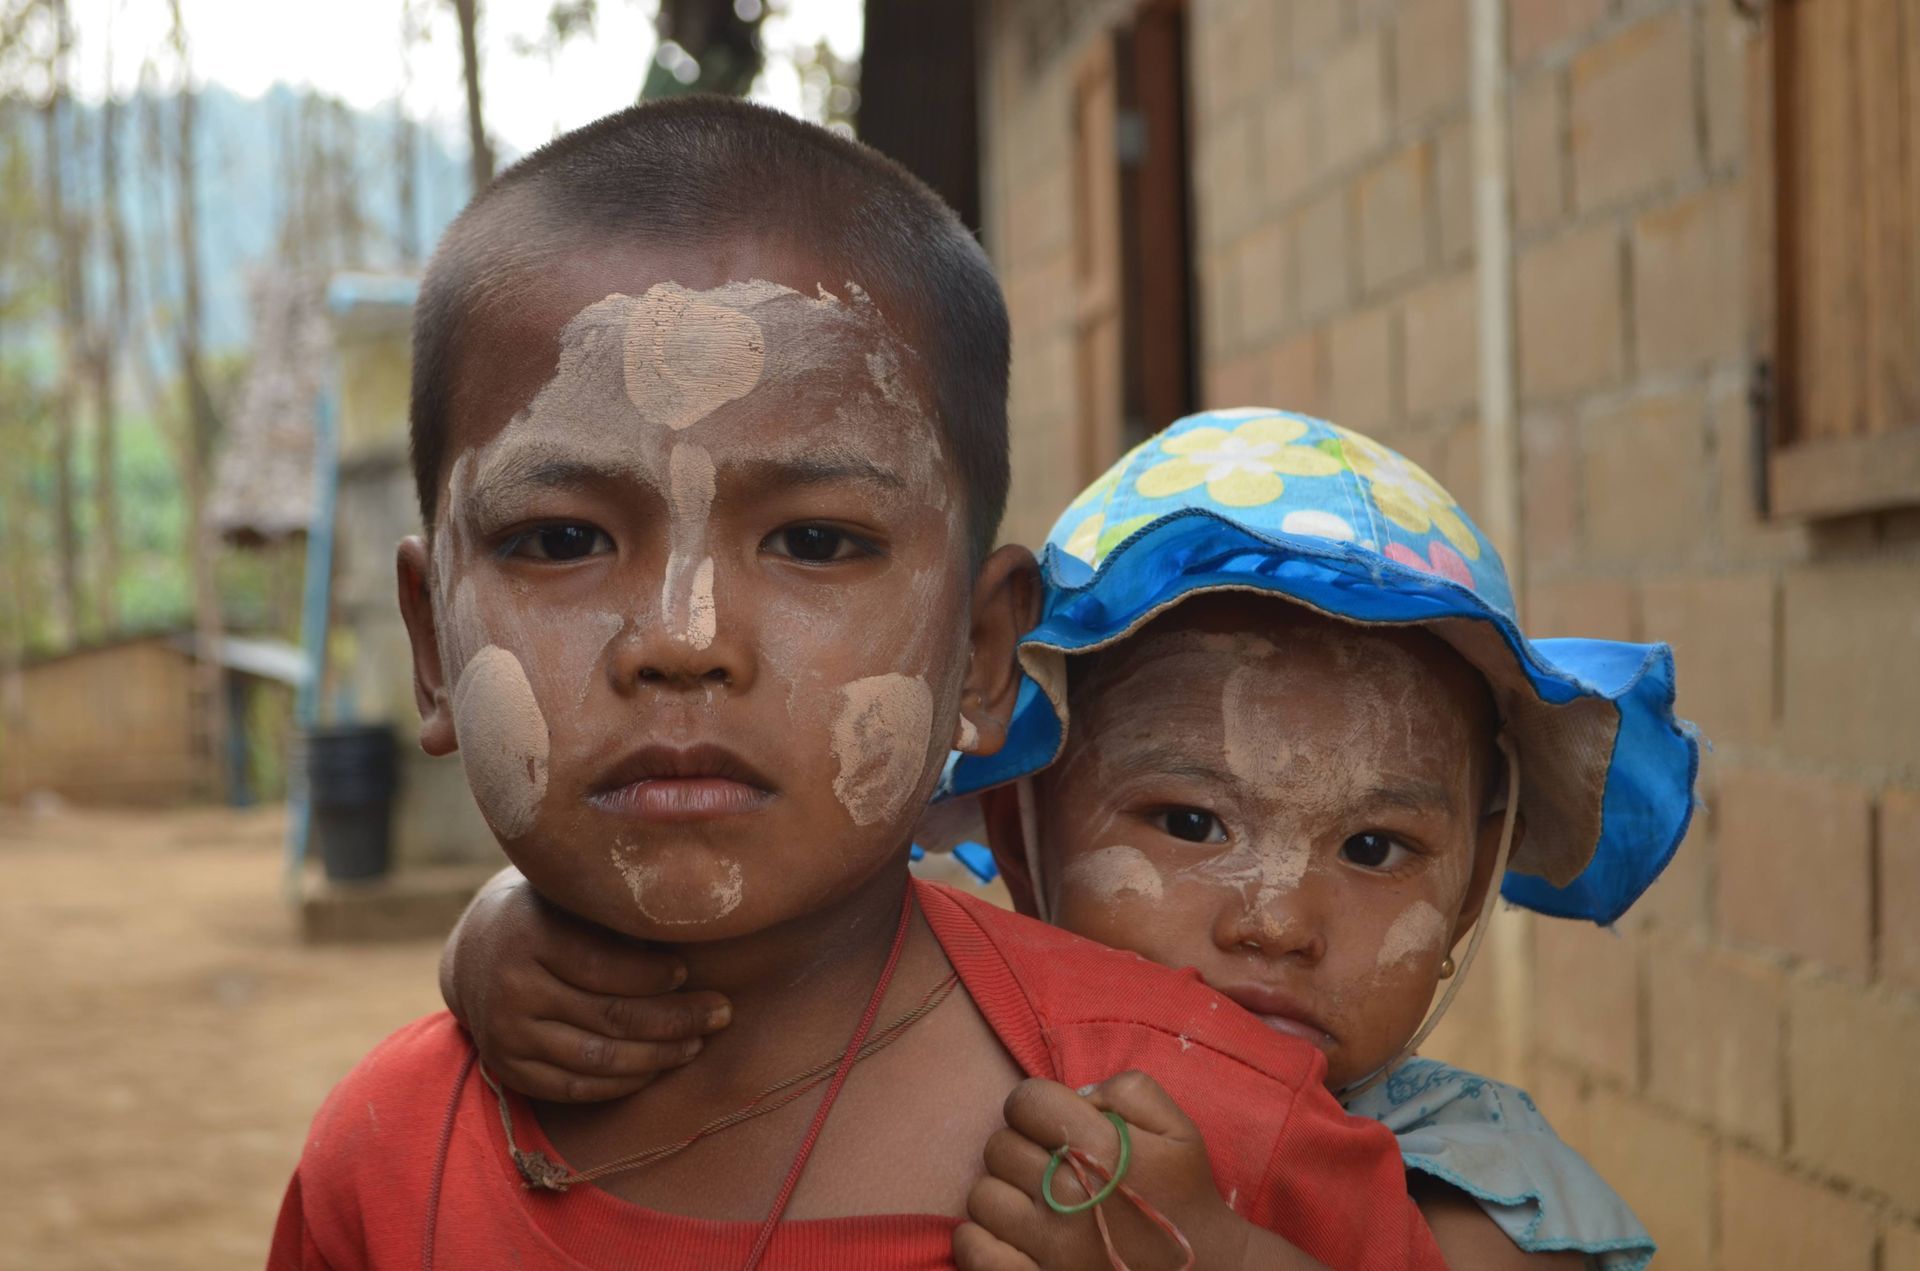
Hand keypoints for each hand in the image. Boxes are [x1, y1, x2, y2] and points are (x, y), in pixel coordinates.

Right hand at [440, 868, 731, 1101]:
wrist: (479, 949)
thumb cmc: (551, 913)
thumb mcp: (574, 897)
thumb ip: (618, 914)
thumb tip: (697, 923)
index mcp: (530, 936)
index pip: (604, 967)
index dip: (654, 977)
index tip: (691, 974)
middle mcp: (511, 988)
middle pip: (609, 1017)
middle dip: (675, 1019)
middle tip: (721, 1013)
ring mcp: (506, 1034)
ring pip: (597, 1059)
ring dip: (657, 1057)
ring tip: (697, 1043)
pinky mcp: (507, 1068)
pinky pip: (574, 1089)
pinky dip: (622, 1084)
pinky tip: (656, 1068)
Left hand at [954, 1071, 1264, 1270]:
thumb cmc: (1185, 1195)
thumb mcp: (1178, 1128)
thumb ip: (1128, 1090)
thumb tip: (1075, 1095)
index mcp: (1101, 1147)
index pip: (1024, 1101)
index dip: (1037, 1106)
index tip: (1054, 1125)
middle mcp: (1068, 1196)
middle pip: (999, 1146)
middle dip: (1023, 1147)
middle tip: (1052, 1165)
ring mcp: (1048, 1246)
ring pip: (982, 1195)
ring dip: (1004, 1193)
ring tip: (1037, 1201)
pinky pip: (973, 1249)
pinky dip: (980, 1239)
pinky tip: (1011, 1234)